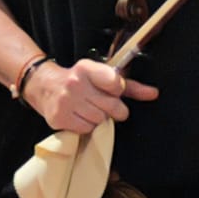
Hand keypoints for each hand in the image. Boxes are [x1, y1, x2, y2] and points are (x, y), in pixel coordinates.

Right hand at [23, 59, 158, 135]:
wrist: (45, 86)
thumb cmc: (80, 82)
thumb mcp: (102, 77)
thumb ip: (130, 87)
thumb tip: (154, 94)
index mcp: (87, 68)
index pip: (117, 84)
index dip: (118, 91)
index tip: (111, 90)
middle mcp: (75, 83)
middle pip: (111, 107)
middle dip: (113, 110)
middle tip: (103, 105)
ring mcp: (65, 101)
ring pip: (99, 121)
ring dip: (98, 119)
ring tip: (88, 109)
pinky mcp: (59, 117)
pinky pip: (86, 129)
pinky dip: (86, 127)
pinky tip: (79, 117)